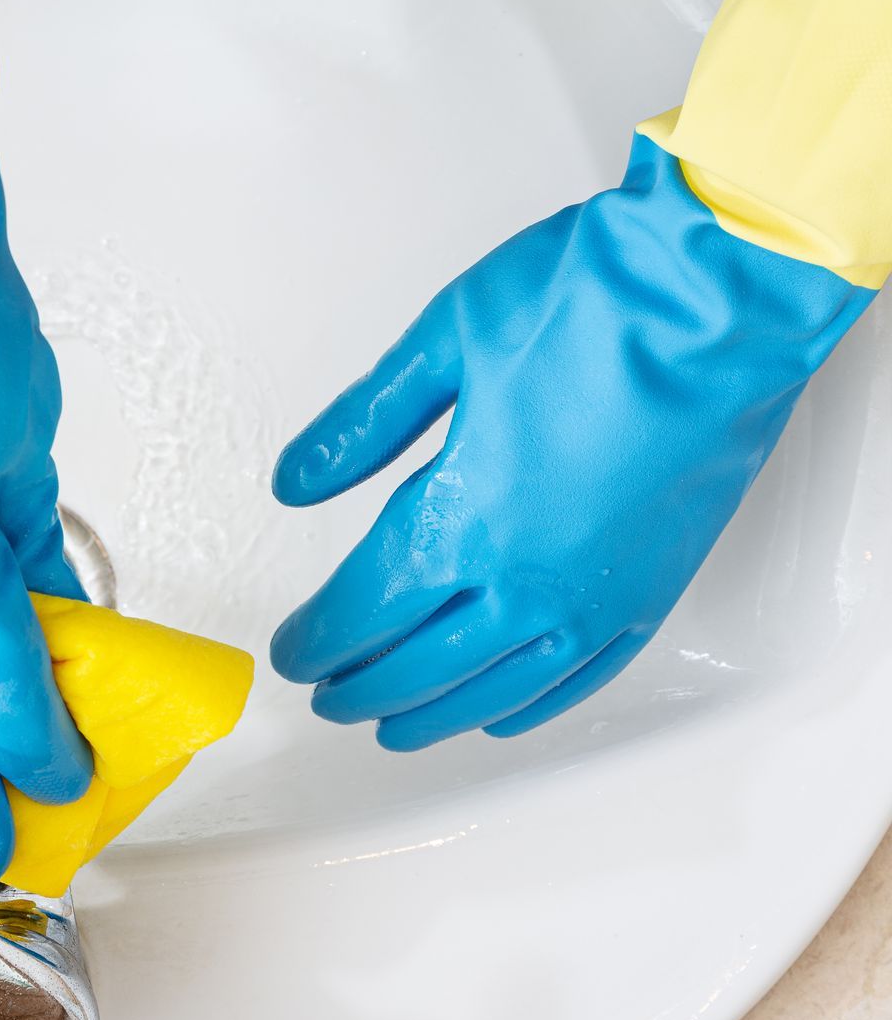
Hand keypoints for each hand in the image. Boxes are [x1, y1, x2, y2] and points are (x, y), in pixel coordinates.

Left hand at [270, 134, 872, 749]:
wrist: (729, 293)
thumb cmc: (600, 302)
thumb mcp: (443, 343)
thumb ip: (362, 426)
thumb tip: (295, 481)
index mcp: (463, 521)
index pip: (363, 612)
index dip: (316, 641)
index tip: (290, 651)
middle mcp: (527, 580)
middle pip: (418, 665)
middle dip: (359, 685)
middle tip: (324, 692)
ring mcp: (596, 596)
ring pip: (494, 690)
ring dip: (433, 714)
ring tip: (392, 725)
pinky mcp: (652, 590)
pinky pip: (578, 679)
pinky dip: (528, 705)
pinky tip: (500, 714)